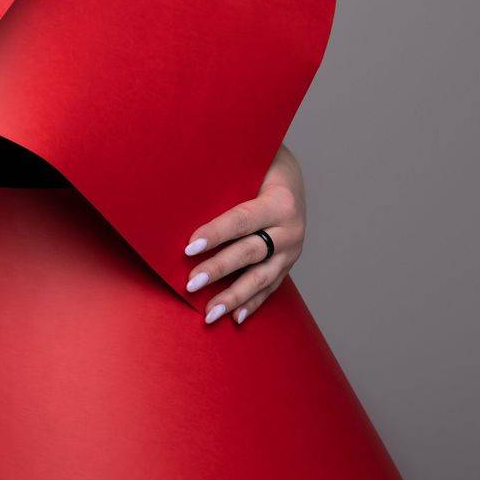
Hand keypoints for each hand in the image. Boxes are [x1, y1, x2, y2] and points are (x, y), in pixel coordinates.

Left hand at [182, 142, 305, 327]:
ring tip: (210, 312)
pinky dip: (253, 303)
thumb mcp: (251, 161)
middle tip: (191, 283)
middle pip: (250, 253)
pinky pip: (271, 287)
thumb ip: (228, 173)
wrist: (294, 177)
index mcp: (280, 201)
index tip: (190, 247)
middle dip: (219, 269)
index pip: (242, 221)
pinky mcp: (289, 264)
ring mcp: (292, 250)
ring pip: (261, 277)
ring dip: (234, 296)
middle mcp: (290, 229)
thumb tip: (186, 177)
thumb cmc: (263, 165)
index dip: (216, 234)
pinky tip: (235, 317)